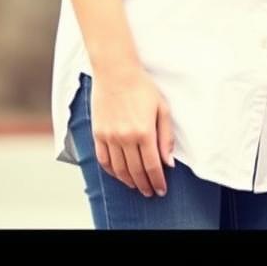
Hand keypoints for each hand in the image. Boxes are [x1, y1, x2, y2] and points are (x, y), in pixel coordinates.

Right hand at [90, 66, 175, 197]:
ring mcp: (110, 137)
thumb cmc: (142, 87)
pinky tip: (119, 175)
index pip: (153, 166)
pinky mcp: (98, 134)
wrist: (116, 73)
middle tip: (150, 192)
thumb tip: (169, 162)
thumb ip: (166, 137)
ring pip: (119, 170)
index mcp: (144, 132)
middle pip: (136, 171)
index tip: (161, 190)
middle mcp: (126, 138)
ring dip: (129, 182)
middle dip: (145, 185)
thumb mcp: (162, 108)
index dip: (157, 181)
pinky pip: (104, 160)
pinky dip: (112, 172)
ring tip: (137, 186)